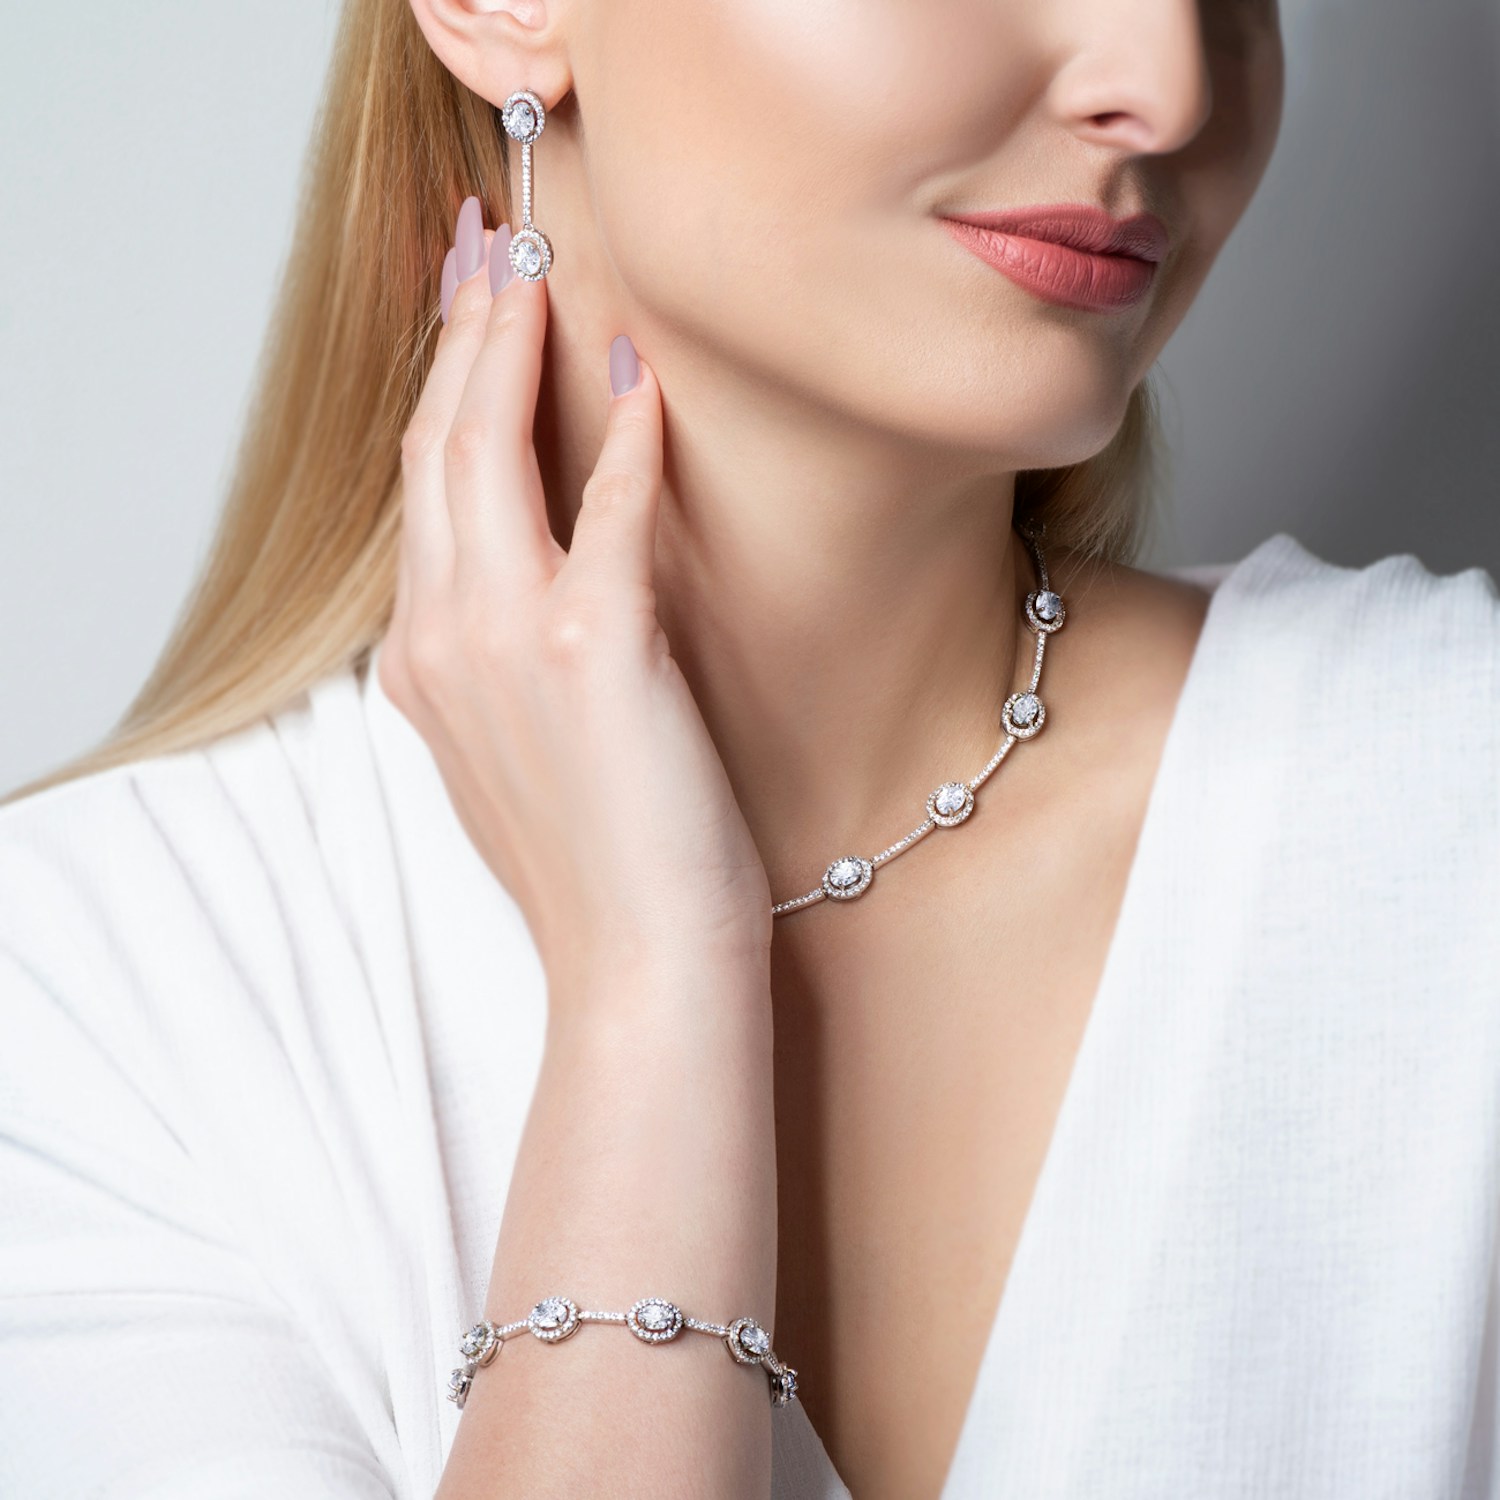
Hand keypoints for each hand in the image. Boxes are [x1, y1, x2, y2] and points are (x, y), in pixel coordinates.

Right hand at [379, 201, 772, 1000]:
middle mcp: (442, 639)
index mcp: (425, 662)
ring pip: (488, 454)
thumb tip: (543, 575)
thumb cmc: (601, 867)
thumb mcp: (521, 752)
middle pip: (438, 446)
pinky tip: (648, 382)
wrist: (638, 967)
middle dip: (462, 331)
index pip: (423, 489)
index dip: (442, 385)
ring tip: (542, 267)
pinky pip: (611, 513)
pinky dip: (629, 439)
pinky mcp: (593, 650)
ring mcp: (506, 641)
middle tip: (492, 241)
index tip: (466, 307)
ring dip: (516, 348)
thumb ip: (506, 655)